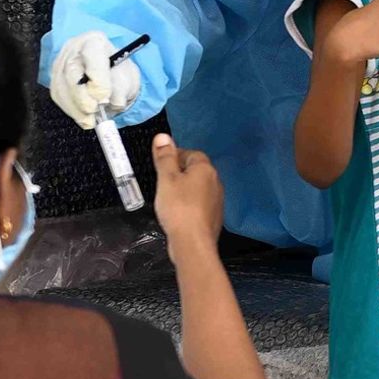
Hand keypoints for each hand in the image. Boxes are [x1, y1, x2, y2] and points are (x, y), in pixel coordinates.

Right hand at [48, 31, 141, 129]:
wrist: (109, 75)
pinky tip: (83, 116)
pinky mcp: (55, 80)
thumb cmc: (118, 72)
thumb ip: (122, 87)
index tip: (105, 96)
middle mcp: (74, 49)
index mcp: (95, 42)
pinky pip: (58, 96)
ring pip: (61, 86)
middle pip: (71, 71)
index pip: (92, 54)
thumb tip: (116, 101)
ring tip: (91, 119)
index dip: (98, 77)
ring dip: (76, 107)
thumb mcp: (129, 77)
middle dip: (82, 95)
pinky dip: (71, 110)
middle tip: (94, 110)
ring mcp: (60, 64)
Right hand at [151, 133, 223, 260]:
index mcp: (206, 169)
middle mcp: (216, 182)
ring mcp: (217, 200)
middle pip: (196, 170)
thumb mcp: (166, 179)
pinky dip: (189, 204)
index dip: (175, 156)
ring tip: (167, 198)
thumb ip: (165, 157)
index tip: (161, 166)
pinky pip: (199, 203)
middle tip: (161, 182)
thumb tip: (163, 136)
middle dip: (179, 173)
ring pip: (198, 187)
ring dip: (184, 189)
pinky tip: (177, 212)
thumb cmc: (178, 207)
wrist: (193, 242)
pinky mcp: (214, 216)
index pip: (192, 153)